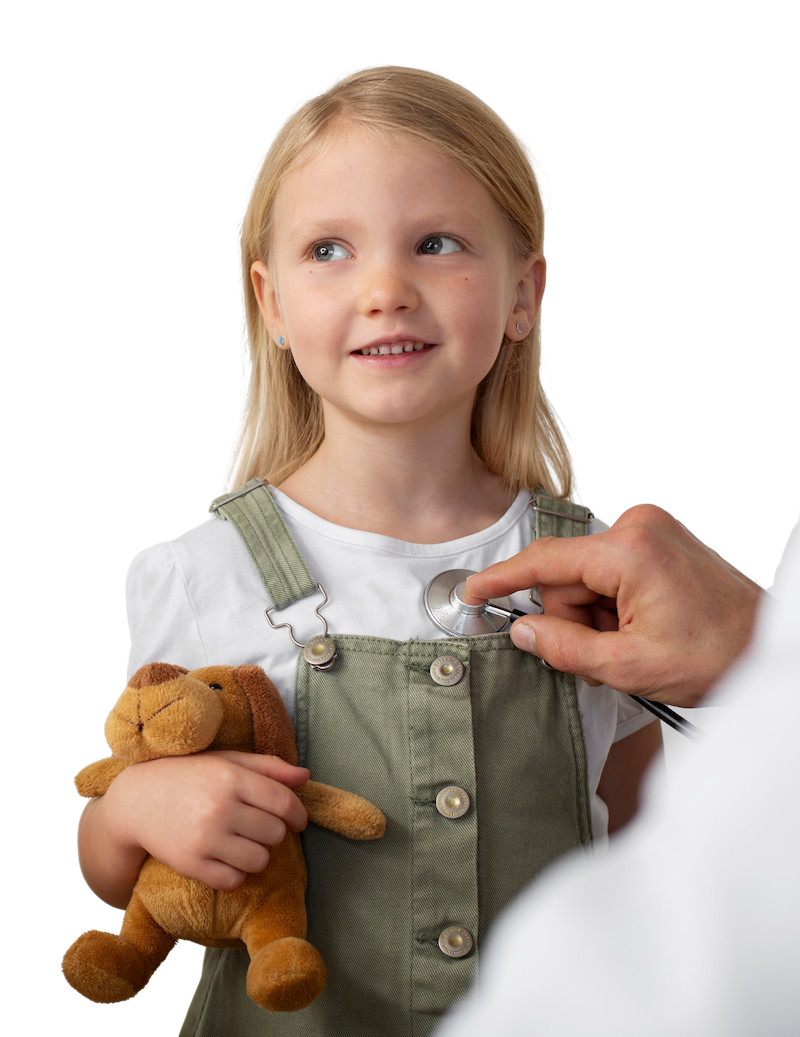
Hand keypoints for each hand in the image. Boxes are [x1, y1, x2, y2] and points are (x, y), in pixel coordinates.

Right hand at [102, 750, 309, 891]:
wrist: (136, 800)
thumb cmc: (189, 776)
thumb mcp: (227, 761)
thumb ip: (268, 768)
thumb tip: (306, 777)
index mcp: (231, 778)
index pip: (283, 802)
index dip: (298, 814)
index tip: (298, 820)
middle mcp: (219, 808)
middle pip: (275, 833)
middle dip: (273, 832)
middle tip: (257, 826)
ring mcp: (204, 838)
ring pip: (259, 860)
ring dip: (257, 854)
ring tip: (243, 842)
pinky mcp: (190, 864)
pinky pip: (234, 880)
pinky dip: (236, 873)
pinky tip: (226, 857)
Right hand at [464, 503, 762, 706]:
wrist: (766, 648)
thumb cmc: (719, 654)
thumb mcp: (631, 666)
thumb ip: (565, 648)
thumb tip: (523, 632)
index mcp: (629, 550)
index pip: (545, 560)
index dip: (503, 579)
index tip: (473, 590)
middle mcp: (638, 527)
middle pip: (565, 577)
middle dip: (574, 620)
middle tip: (606, 655)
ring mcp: (649, 530)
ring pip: (585, 579)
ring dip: (595, 618)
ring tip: (630, 646)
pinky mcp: (656, 540)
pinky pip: (607, 573)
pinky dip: (611, 606)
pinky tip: (636, 629)